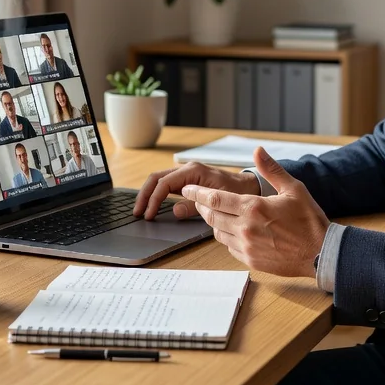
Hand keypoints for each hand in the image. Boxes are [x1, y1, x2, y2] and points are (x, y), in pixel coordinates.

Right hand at [134, 161, 259, 219]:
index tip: (149, 215)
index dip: (154, 199)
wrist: (247, 187)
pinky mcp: (187, 181)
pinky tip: (152, 205)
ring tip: (140, 210)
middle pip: (156, 178)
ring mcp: (186, 174)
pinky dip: (156, 194)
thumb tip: (173, 211)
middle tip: (137, 213)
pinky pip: (166, 185)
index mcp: (193, 171)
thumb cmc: (236, 192)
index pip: (164, 183)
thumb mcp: (216, 200)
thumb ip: (194, 206)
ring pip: (158, 180)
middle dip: (144, 195)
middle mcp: (187, 169)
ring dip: (148, 194)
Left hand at [181, 147, 328, 277]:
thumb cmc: (309, 220)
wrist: (321, 253)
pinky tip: (231, 230)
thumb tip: (258, 150)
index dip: (197, 193)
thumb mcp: (293, 188)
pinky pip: (229, 247)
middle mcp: (246, 228)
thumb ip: (271, 169)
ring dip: (213, 221)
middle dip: (201, 206)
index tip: (186, 189)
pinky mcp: (251, 261)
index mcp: (253, 208)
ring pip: (217, 232)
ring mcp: (247, 247)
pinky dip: (226, 236)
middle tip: (197, 199)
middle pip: (211, 215)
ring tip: (215, 212)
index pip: (215, 198)